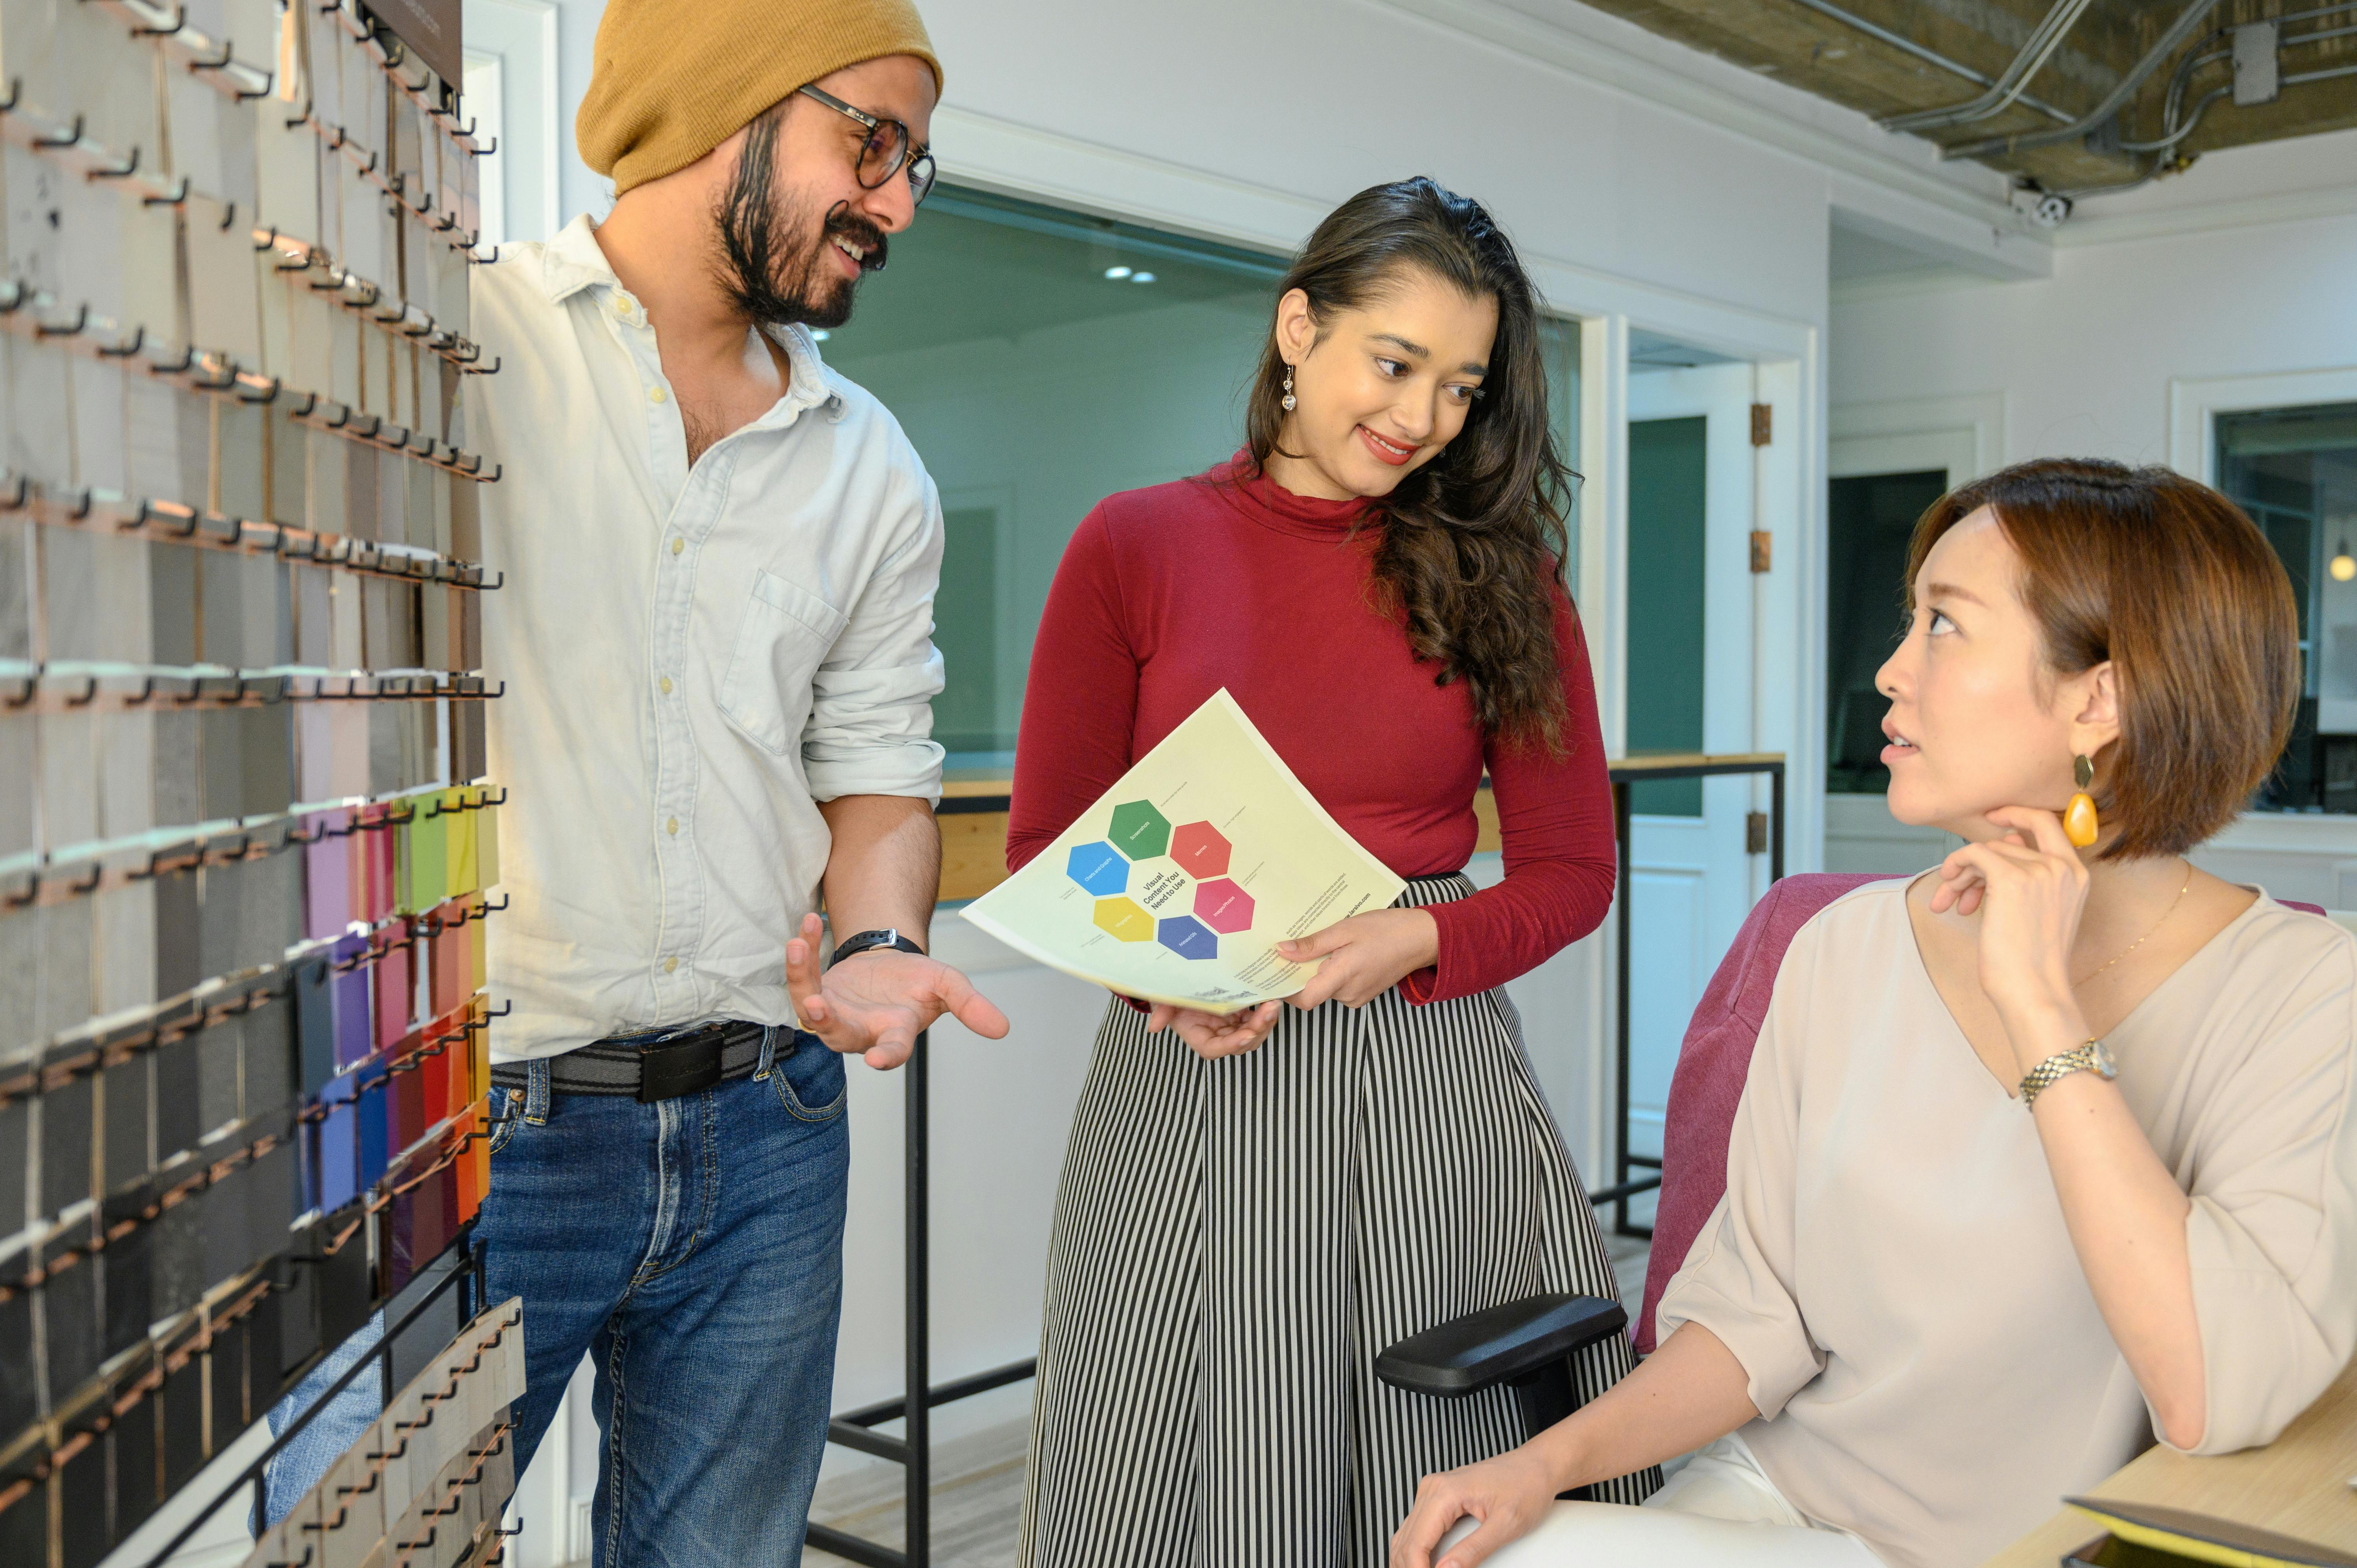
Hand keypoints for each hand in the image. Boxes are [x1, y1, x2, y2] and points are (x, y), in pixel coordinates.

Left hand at [785, 913, 1010, 1069]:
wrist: (887, 966)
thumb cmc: (916, 982)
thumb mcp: (948, 986)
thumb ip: (971, 1006)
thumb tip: (1002, 1028)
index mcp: (895, 1031)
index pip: (893, 1048)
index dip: (887, 1056)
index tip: (877, 1059)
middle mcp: (859, 1030)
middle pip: (839, 1033)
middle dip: (825, 1021)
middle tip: (815, 1005)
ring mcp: (832, 1013)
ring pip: (808, 1005)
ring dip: (800, 978)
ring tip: (798, 946)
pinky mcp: (813, 992)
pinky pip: (800, 978)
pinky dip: (800, 954)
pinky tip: (808, 924)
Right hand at [1145, 999, 1281, 1059]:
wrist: (1180, 982)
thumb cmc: (1171, 995)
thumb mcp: (1164, 1000)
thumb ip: (1161, 1012)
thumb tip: (1153, 1027)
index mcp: (1199, 1037)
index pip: (1215, 1049)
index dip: (1232, 1044)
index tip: (1248, 1034)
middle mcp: (1217, 1035)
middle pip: (1241, 1043)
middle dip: (1257, 1030)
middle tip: (1269, 1011)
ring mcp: (1230, 1026)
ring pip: (1253, 1032)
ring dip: (1265, 1022)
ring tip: (1273, 1003)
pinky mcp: (1240, 1014)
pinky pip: (1256, 1018)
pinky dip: (1265, 1012)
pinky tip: (1271, 998)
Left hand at [1279, 908, 1439, 1010]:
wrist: (1421, 938)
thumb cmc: (1385, 930)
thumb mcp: (1344, 930)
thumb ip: (1312, 945)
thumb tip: (1281, 951)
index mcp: (1343, 978)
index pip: (1305, 1000)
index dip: (1287, 990)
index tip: (1276, 971)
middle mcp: (1349, 995)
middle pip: (1313, 991)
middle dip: (1301, 972)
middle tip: (1294, 946)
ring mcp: (1358, 996)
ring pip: (1325, 988)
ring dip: (1319, 969)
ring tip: (1323, 944)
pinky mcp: (1364, 994)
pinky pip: (1338, 986)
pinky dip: (1333, 971)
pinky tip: (1338, 951)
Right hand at [1390, 1447, 1560, 1567]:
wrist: (1537, 1466)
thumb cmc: (1527, 1488)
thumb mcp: (1505, 1525)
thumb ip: (1473, 1550)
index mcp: (1444, 1493)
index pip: (1415, 1544)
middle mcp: (1432, 1488)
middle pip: (1405, 1541)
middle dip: (1411, 1567)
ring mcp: (1433, 1491)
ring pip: (1406, 1535)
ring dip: (1411, 1561)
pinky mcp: (1438, 1496)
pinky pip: (1416, 1528)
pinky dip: (1417, 1550)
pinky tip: (1426, 1565)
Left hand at [1928, 806, 2087, 1035]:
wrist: (2033, 990)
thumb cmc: (2031, 961)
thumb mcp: (2039, 911)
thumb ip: (2028, 876)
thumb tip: (2000, 846)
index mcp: (2076, 874)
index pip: (2047, 823)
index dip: (2016, 813)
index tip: (1991, 817)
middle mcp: (2062, 867)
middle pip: (2006, 843)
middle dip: (1976, 864)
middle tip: (1956, 890)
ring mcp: (2039, 871)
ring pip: (1987, 852)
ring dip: (1962, 875)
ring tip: (1950, 901)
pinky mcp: (2011, 879)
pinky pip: (1974, 854)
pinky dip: (1957, 868)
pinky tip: (1949, 893)